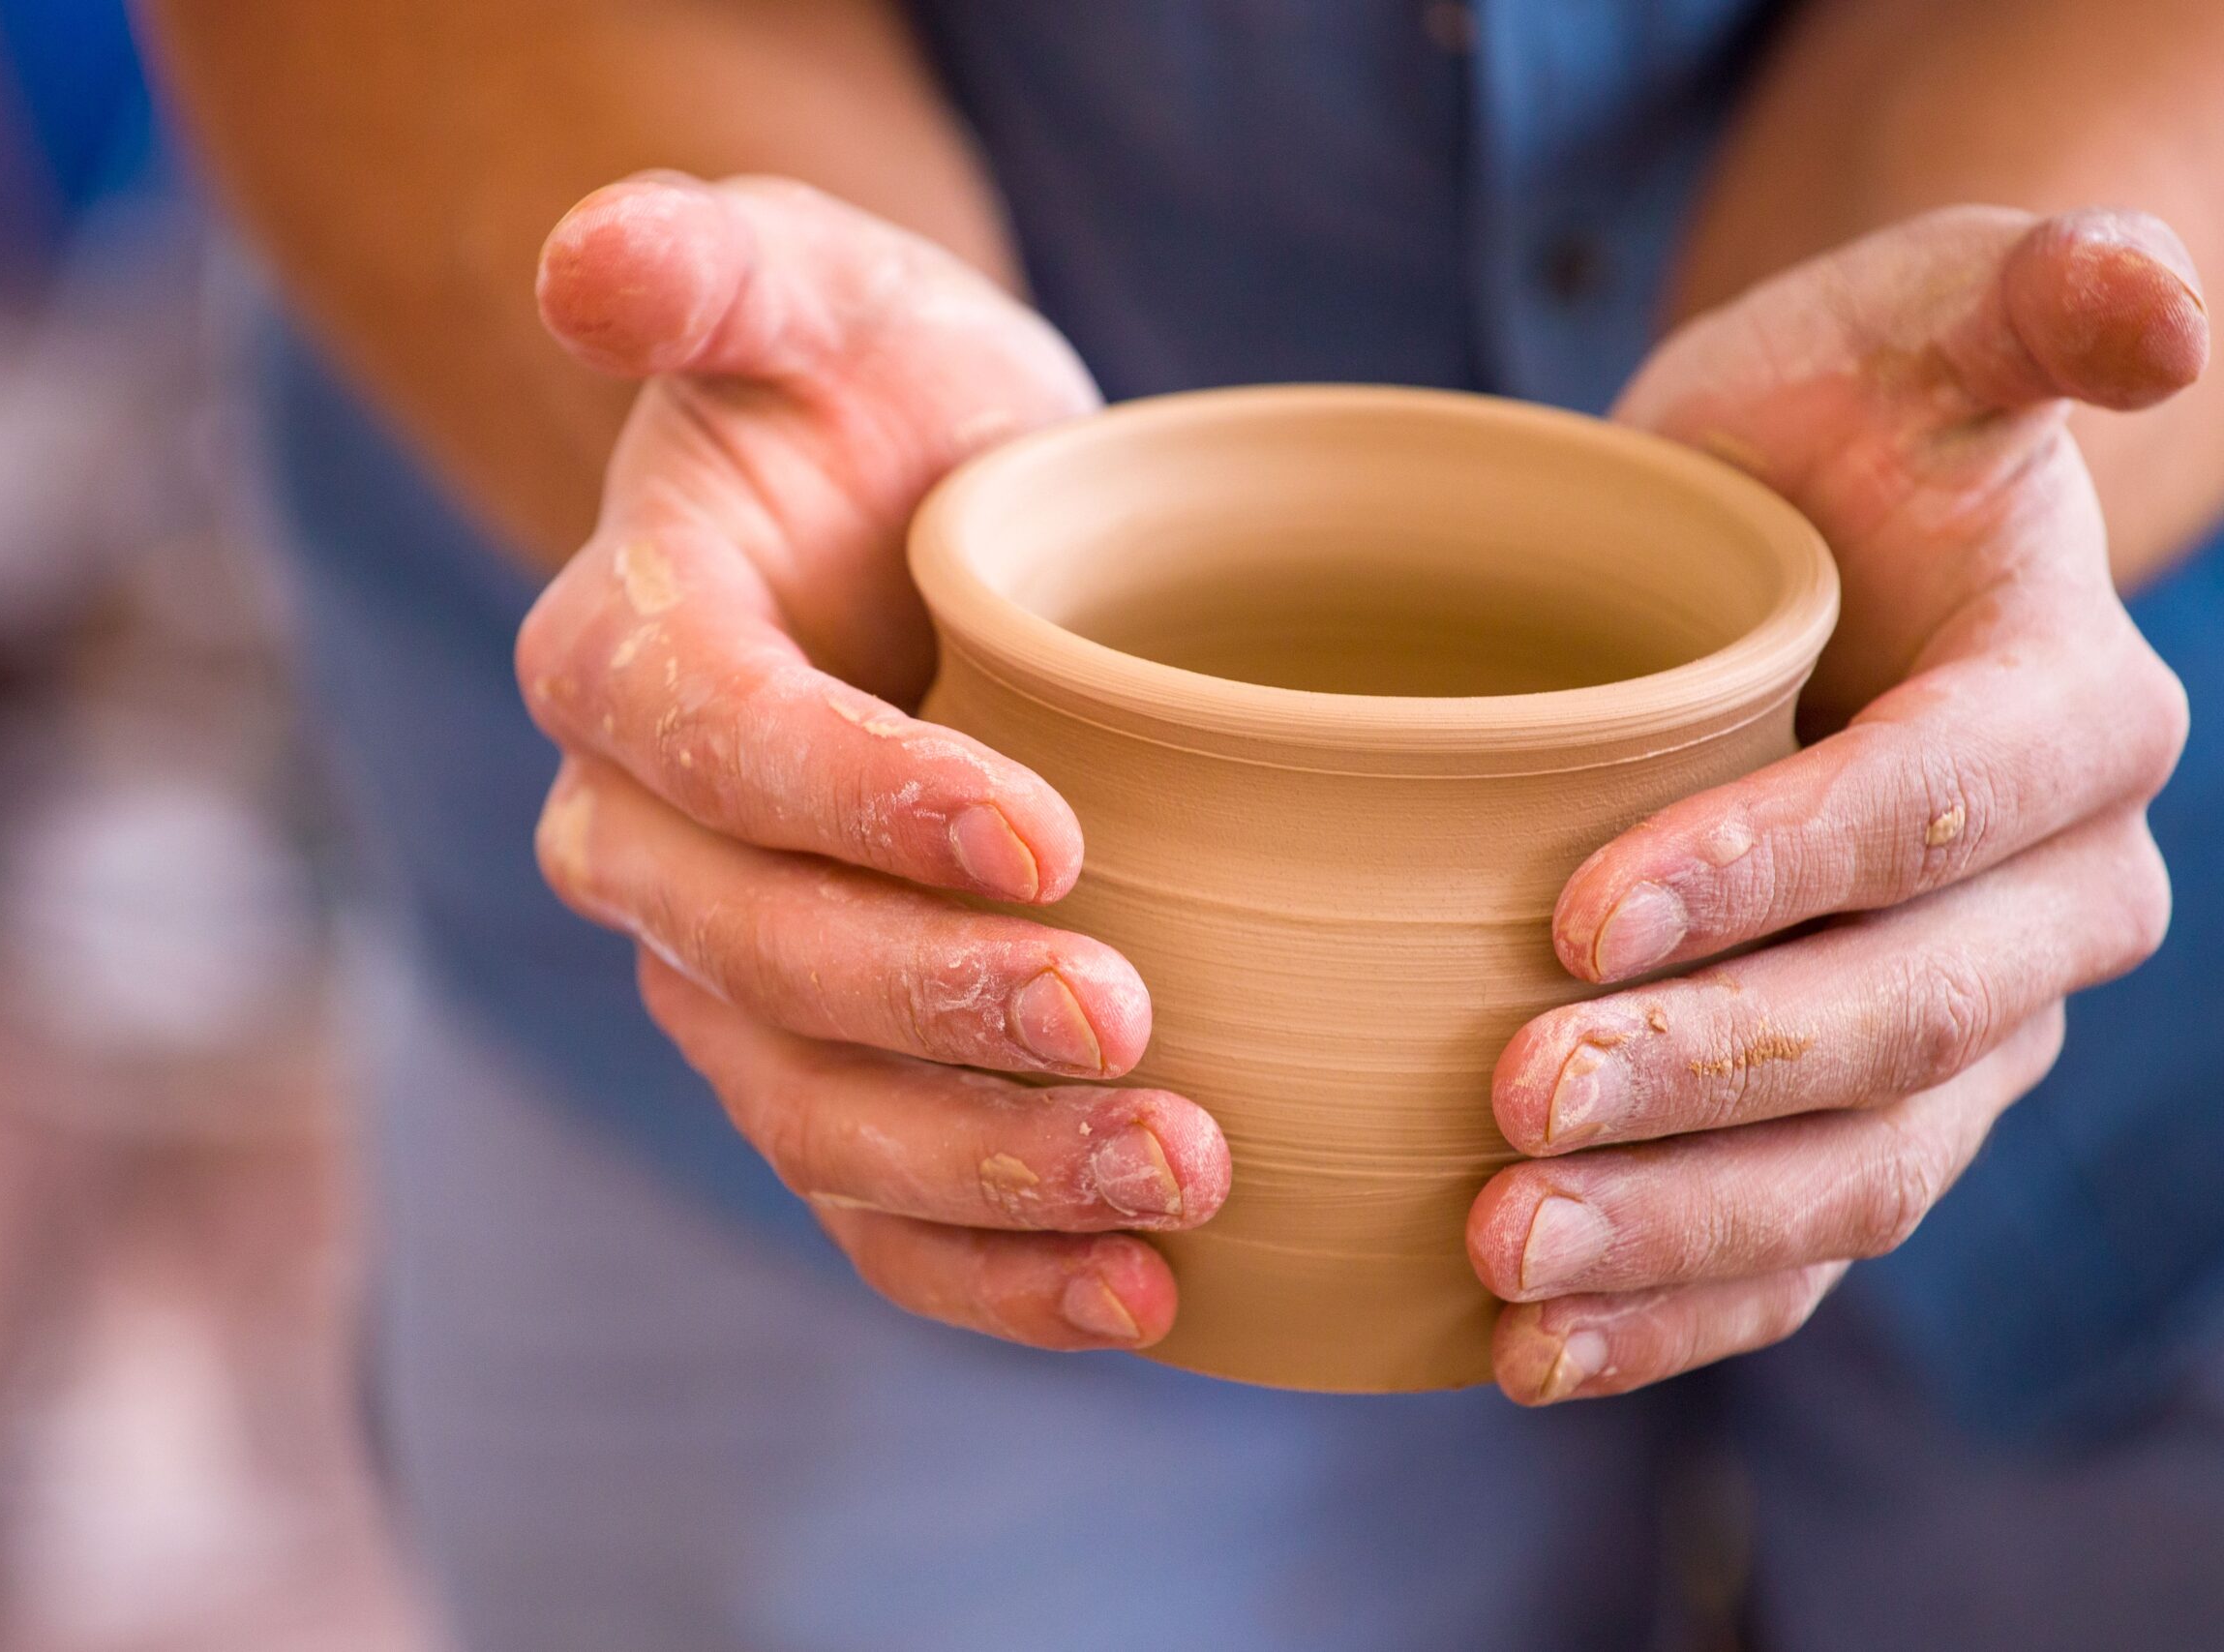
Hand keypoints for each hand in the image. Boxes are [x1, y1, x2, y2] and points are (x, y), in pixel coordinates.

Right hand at [516, 174, 1229, 1350]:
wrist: (915, 536)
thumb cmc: (879, 403)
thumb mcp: (822, 290)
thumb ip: (715, 265)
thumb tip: (590, 256)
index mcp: (621, 653)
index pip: (710, 745)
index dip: (860, 804)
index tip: (1057, 840)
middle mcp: (637, 838)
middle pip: (755, 962)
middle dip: (940, 1015)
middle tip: (1137, 1036)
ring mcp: (720, 973)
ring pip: (808, 1113)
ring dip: (987, 1172)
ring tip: (1178, 1186)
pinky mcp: (814, 1064)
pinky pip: (866, 1202)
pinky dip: (986, 1268)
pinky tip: (1134, 1296)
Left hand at [1469, 207, 2208, 1402]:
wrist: (1779, 559)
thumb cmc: (1824, 433)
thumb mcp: (1915, 321)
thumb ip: (2025, 297)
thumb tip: (2153, 298)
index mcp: (2070, 719)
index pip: (1943, 807)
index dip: (1781, 867)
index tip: (1576, 915)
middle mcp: (2048, 904)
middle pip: (1897, 1026)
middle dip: (1707, 1081)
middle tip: (1508, 1109)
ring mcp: (1964, 1037)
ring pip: (1856, 1174)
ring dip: (1680, 1231)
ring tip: (1501, 1258)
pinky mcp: (1867, 1122)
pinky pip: (1797, 1249)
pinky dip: (1677, 1311)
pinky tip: (1527, 1352)